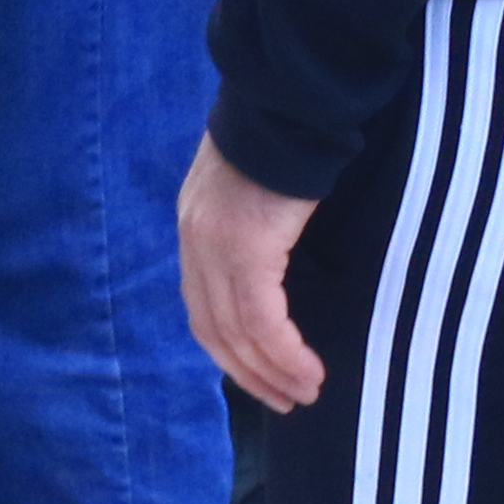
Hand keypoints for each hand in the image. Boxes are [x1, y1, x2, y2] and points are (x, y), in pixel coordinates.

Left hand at [178, 136, 325, 411]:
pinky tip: (308, 372)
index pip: (200, 304)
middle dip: (247, 371)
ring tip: (305, 394)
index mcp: (195, 226)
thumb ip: (253, 227)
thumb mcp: (255, 190)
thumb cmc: (286, 140)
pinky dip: (285, 353)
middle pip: (212, 327)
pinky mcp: (246, 249)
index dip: (227, 346)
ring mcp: (215, 246)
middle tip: (283, 401)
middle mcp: (195, 240)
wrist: (287, 103)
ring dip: (273, 371)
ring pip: (238, 331)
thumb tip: (277, 263)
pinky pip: (262, 320)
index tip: (256, 375)